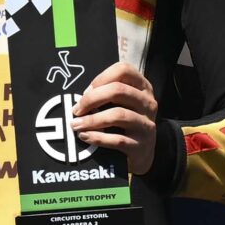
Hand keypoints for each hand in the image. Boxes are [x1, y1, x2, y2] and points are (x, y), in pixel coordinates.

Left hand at [70, 59, 161, 174]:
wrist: (142, 154)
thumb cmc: (125, 123)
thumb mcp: (124, 104)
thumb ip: (108, 94)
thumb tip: (81, 97)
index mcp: (143, 88)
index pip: (124, 70)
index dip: (101, 78)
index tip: (86, 91)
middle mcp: (148, 103)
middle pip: (118, 90)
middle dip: (91, 99)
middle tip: (76, 110)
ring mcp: (146, 124)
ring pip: (118, 115)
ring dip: (92, 120)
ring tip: (76, 125)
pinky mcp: (141, 145)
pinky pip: (117, 139)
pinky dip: (97, 138)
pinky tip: (85, 137)